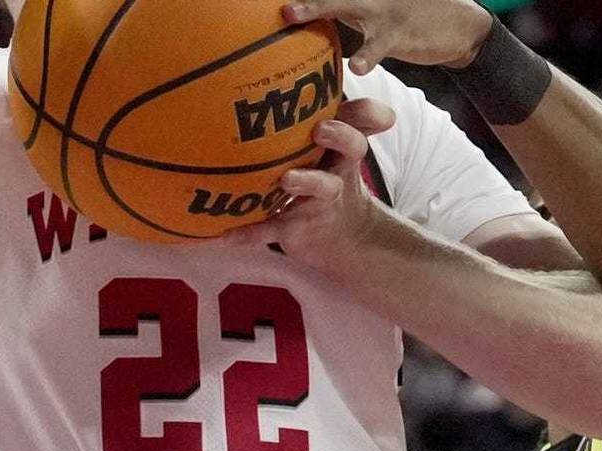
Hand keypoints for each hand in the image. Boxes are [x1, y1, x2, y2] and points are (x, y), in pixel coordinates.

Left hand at [219, 98, 396, 271]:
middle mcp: (338, 170)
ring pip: (320, 188)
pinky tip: (224, 235)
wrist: (342, 237)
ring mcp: (318, 200)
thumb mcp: (331, 149)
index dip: (369, 114)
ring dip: (305, 182)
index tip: (377, 110)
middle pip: (352, 149)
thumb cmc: (329, 178)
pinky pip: (270, 230)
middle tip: (321, 129)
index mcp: (343, 149)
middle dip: (340, 137)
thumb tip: (305, 61)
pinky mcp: (296, 228)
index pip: (363, 123)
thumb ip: (321, 116)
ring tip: (286, 179)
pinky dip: (248, 233)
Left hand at [283, 0, 493, 73]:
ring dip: (317, 7)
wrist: (460, 26)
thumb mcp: (373, 9)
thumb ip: (341, 10)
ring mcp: (383, 8)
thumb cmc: (407, 18)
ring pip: (345, 4)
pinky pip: (379, 45)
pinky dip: (368, 55)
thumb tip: (307, 17)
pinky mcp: (400, 32)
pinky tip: (357, 68)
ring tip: (290, 13)